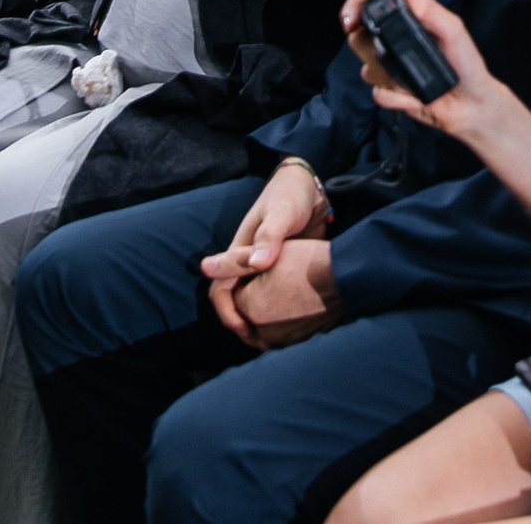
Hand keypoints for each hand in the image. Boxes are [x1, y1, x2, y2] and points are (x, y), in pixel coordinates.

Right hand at [199, 162, 332, 343]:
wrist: (309, 187)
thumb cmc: (289, 197)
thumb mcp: (280, 215)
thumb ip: (269, 238)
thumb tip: (258, 264)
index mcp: (240, 251)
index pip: (221, 289)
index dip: (227, 312)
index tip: (244, 330)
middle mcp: (249, 262)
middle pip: (234, 299)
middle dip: (240, 322)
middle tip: (261, 344)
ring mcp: (265, 266)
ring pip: (253, 299)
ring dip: (258, 318)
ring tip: (275, 340)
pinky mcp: (282, 268)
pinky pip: (273, 294)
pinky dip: (276, 309)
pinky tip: (294, 322)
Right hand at [341, 0, 512, 139]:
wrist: (472, 104)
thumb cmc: (466, 64)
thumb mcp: (452, 31)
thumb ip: (429, 8)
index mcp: (406, 23)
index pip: (369, 7)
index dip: (353, 9)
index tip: (351, 20)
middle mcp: (393, 44)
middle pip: (358, 38)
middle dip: (368, 46)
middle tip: (385, 53)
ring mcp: (390, 70)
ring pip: (366, 69)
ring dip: (388, 76)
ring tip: (411, 78)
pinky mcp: (391, 94)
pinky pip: (379, 94)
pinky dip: (398, 98)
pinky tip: (416, 98)